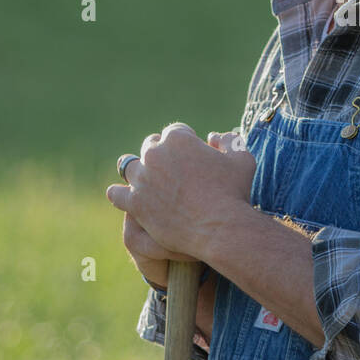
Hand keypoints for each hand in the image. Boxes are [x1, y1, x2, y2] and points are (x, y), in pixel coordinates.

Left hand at [105, 123, 255, 259]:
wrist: (221, 228)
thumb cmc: (234, 192)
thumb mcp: (242, 160)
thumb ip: (230, 142)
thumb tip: (213, 136)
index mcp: (178, 138)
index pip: (174, 131)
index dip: (184, 142)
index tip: (190, 154)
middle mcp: (155, 154)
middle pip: (150, 145)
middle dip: (160, 154)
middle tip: (171, 169)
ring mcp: (142, 179)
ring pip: (130, 167)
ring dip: (139, 171)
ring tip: (147, 181)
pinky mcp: (135, 203)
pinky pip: (117, 194)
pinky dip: (121, 194)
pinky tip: (127, 197)